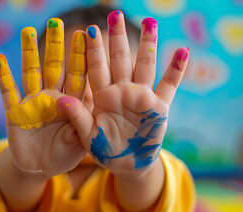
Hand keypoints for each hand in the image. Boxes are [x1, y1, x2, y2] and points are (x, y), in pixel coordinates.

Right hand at [0, 18, 89, 177]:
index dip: (80, 57)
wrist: (40, 168)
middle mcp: (52, 97)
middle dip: (56, 46)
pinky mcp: (14, 112)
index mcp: (71, 103)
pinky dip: (3, 76)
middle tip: (56, 23)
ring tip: (28, 31)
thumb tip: (77, 105)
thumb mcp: (79, 145)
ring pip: (31, 73)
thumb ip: (81, 126)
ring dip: (29, 53)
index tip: (85, 35)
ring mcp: (32, 102)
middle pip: (55, 67)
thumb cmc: (64, 154)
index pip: (78, 76)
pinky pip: (7, 91)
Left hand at [57, 11, 188, 175]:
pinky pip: (169, 86)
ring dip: (148, 45)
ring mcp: (142, 97)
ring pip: (145, 65)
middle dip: (117, 37)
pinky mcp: (159, 107)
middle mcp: (122, 91)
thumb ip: (77, 117)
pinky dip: (177, 70)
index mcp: (103, 97)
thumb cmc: (105, 150)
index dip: (93, 50)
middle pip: (120, 59)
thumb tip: (59, 100)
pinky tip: (183, 51)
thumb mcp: (88, 137)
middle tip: (114, 14)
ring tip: (150, 22)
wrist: (127, 165)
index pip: (96, 69)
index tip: (88, 30)